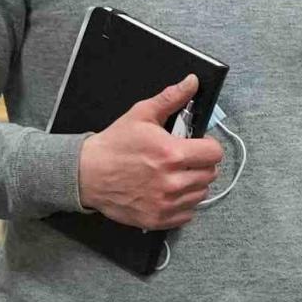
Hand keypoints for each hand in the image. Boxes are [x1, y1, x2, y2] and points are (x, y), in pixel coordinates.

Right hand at [76, 75, 224, 228]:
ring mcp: (166, 203)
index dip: (208, 147)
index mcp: (172, 154)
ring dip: (193, 184)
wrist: (86, 174)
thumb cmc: (114, 144)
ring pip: (201, 194)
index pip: (215, 153)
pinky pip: (188, 213)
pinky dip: (183, 204)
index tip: (197, 145)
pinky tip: (168, 192)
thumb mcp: (141, 115)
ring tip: (174, 175)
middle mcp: (172, 181)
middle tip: (183, 160)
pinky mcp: (159, 219)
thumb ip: (170, 98)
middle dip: (200, 164)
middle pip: (211, 174)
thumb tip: (192, 82)